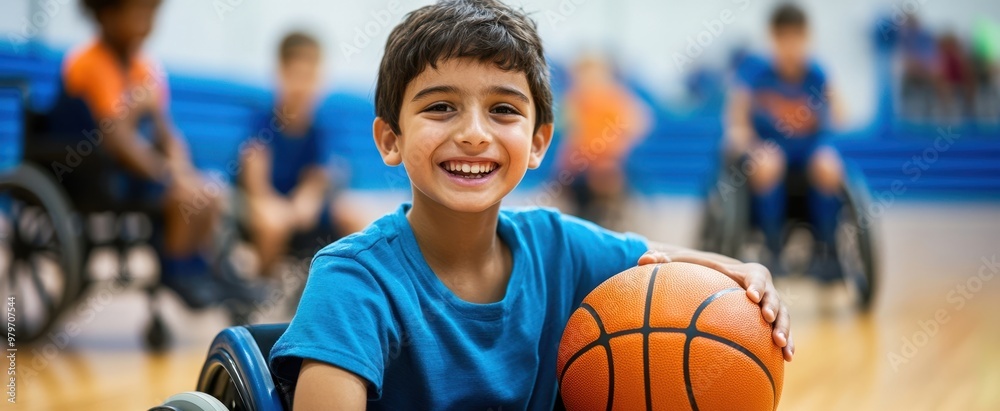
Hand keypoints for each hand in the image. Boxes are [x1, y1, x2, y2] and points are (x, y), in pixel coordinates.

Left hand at [638, 251, 793, 361]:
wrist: (719, 279)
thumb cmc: (698, 271)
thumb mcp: (681, 264)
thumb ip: (662, 261)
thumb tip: (642, 259)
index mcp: (744, 272)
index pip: (754, 276)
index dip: (756, 284)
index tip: (750, 295)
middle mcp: (762, 288)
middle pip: (774, 296)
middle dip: (773, 308)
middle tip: (766, 318)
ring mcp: (769, 306)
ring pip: (783, 316)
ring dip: (785, 330)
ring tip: (782, 346)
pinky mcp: (771, 322)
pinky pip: (782, 332)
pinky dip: (788, 343)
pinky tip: (787, 359)